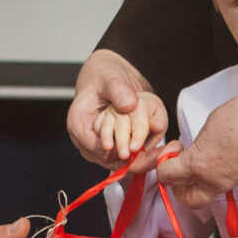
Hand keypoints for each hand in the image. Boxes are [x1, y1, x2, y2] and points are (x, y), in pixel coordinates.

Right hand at [68, 49, 167, 172]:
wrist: (107, 77)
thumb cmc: (103, 76)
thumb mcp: (111, 78)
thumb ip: (119, 90)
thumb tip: (129, 106)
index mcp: (78, 122)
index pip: (96, 146)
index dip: (116, 149)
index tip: (137, 147)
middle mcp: (85, 139)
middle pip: (108, 159)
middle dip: (132, 159)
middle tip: (155, 157)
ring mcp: (97, 146)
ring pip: (117, 162)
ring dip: (138, 160)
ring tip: (159, 157)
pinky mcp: (110, 147)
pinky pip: (123, 158)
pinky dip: (139, 156)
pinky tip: (156, 153)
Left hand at [159, 89, 237, 209]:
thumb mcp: (212, 123)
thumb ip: (198, 143)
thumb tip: (194, 150)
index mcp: (200, 164)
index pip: (167, 176)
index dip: (163, 163)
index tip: (171, 151)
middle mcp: (215, 180)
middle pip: (186, 199)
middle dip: (178, 185)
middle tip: (181, 164)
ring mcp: (233, 182)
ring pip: (205, 194)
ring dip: (197, 182)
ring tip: (201, 160)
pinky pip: (222, 185)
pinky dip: (215, 176)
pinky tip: (219, 158)